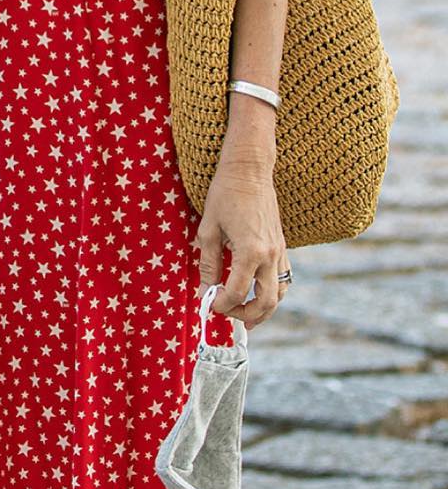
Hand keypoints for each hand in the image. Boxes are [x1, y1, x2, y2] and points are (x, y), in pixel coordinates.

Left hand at [196, 150, 287, 329]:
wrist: (249, 171)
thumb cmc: (225, 195)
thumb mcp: (209, 228)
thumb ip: (208, 262)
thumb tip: (205, 289)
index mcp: (250, 251)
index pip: (237, 292)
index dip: (221, 304)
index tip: (208, 304)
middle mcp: (270, 256)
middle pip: (265, 301)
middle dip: (246, 315)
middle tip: (227, 316)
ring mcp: (280, 252)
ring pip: (279, 294)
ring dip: (263, 309)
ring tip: (246, 316)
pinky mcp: (283, 247)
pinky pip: (283, 279)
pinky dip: (272, 293)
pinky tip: (257, 293)